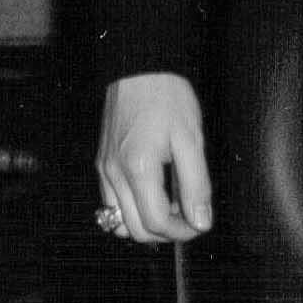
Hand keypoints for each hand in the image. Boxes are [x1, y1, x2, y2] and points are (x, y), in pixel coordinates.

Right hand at [97, 72, 213, 242]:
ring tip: (172, 206)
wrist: (140, 69)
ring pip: (119, 222)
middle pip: (135, 230)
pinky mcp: (102, 164)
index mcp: (138, 169)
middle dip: (165, 232)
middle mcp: (114, 174)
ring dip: (146, 224)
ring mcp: (104, 170)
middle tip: (189, 217)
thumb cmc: (167, 98)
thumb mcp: (191, 141)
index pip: (156, 223)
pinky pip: (111, 204)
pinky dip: (132, 211)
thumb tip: (201, 221)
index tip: (200, 223)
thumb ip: (196, 185)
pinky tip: (154, 195)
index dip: (182, 232)